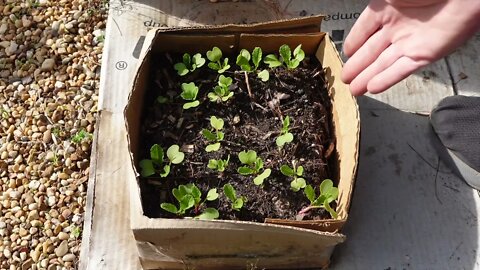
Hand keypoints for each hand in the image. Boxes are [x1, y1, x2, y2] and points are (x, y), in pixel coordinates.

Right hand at [341, 0, 479, 95]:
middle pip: (370, 51)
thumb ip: (373, 9)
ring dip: (367, 78)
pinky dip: (387, 79)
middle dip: (356, 66)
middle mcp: (396, 27)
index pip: (364, 29)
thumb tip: (361, 19)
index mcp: (386, 8)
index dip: (353, 42)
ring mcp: (409, 42)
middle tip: (344, 78)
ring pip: (382, 64)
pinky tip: (372, 88)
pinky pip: (401, 70)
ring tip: (353, 90)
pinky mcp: (424, 55)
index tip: (345, 54)